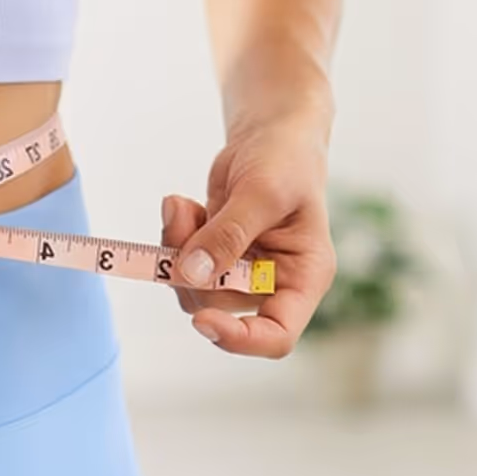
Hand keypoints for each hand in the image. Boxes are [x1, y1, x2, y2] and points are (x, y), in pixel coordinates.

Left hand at [161, 118, 335, 358]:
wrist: (270, 136)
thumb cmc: (286, 160)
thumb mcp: (262, 192)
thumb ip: (228, 234)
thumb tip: (191, 273)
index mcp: (304, 278)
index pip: (277, 335)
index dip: (240, 339)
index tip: (203, 321)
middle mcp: (273, 284)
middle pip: (219, 309)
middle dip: (192, 270)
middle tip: (182, 219)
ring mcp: (240, 273)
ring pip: (192, 289)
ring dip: (176, 250)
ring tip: (181, 206)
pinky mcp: (213, 258)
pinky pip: (179, 266)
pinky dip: (172, 237)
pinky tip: (182, 206)